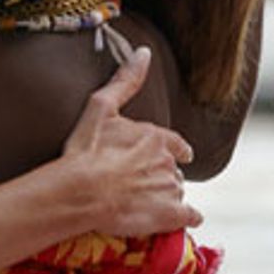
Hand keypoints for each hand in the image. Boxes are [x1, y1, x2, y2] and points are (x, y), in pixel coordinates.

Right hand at [62, 46, 202, 235]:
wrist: (83, 191)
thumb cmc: (86, 150)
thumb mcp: (101, 107)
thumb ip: (125, 81)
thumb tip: (143, 53)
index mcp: (156, 137)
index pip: (176, 144)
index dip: (176, 150)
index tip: (181, 154)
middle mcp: (169, 162)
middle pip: (173, 169)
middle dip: (162, 175)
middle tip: (143, 183)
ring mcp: (171, 190)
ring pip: (178, 191)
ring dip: (168, 195)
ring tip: (148, 202)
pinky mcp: (170, 215)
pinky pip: (190, 216)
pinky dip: (189, 217)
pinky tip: (186, 220)